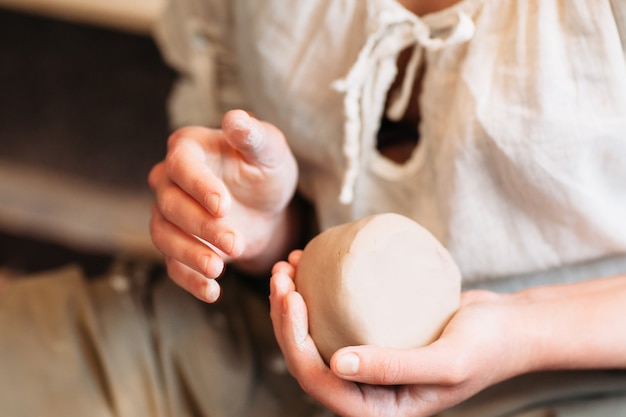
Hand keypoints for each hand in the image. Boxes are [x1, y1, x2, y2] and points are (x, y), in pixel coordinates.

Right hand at [149, 110, 297, 301]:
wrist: (266, 208)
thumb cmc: (266, 172)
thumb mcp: (269, 152)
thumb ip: (254, 137)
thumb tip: (235, 118)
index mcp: (187, 149)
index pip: (181, 165)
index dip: (198, 186)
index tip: (223, 205)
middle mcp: (168, 180)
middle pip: (170, 204)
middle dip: (201, 225)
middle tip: (234, 241)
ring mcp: (168, 214)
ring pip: (163, 235)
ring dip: (189, 254)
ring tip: (219, 270)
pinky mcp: (176, 244)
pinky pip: (172, 264)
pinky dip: (189, 279)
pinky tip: (212, 291)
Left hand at [269, 251, 531, 416]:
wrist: (511, 325)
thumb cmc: (488, 346)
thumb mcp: (448, 361)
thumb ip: (395, 368)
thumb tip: (337, 365)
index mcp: (381, 409)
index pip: (320, 384)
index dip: (294, 341)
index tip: (293, 295)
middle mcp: (369, 390)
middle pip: (308, 358)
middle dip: (284, 317)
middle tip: (283, 272)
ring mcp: (370, 362)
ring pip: (315, 337)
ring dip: (294, 302)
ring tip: (290, 263)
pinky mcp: (374, 335)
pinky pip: (336, 318)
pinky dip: (318, 292)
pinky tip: (312, 264)